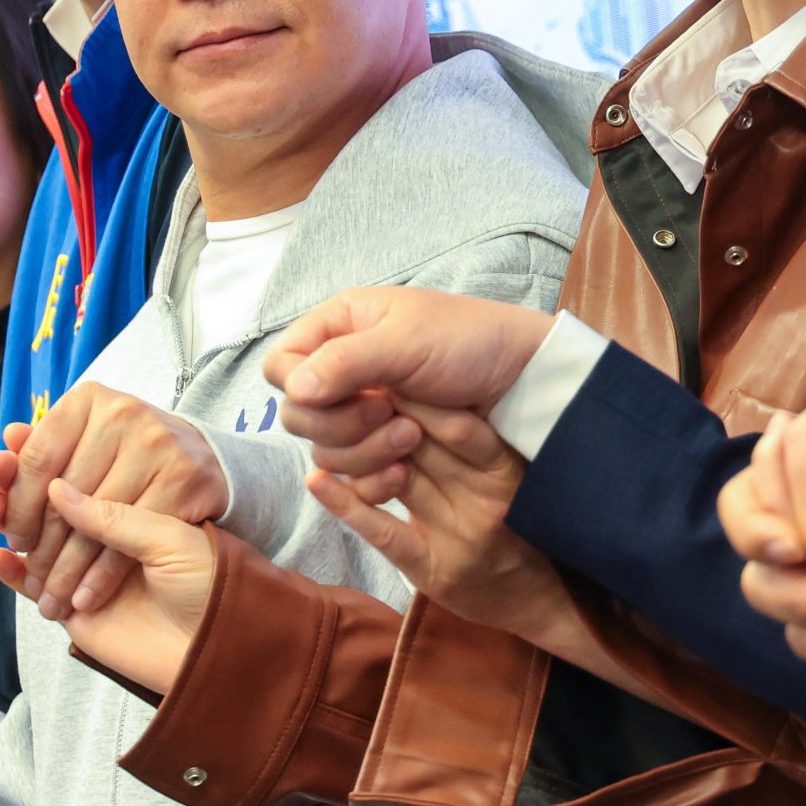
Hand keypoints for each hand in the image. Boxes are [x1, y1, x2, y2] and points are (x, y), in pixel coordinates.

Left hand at [0, 386, 229, 620]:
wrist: (197, 457)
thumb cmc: (120, 455)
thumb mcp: (75, 448)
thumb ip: (24, 463)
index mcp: (87, 399)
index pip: (35, 461)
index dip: (17, 508)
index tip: (13, 542)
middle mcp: (123, 414)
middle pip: (65, 496)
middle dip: (44, 548)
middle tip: (33, 581)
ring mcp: (157, 445)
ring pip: (97, 523)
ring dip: (70, 570)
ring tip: (54, 599)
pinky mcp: (184, 478)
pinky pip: (133, 538)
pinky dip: (105, 575)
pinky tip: (88, 595)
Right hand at [0, 478, 223, 695]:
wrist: (220, 649)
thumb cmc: (211, 585)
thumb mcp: (170, 539)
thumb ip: (115, 517)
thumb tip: (56, 490)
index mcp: (133, 500)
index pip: (78, 471)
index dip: (45, 457)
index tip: (17, 436)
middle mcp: (106, 528)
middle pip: (46, 502)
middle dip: (13, 486)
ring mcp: (83, 564)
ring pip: (32, 538)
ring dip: (4, 520)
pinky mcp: (69, 603)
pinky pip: (30, 584)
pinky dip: (11, 571)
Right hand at [260, 289, 555, 472]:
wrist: (524, 380)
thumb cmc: (471, 344)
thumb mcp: (407, 342)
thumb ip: (345, 362)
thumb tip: (292, 389)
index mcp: (340, 327)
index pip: (281, 365)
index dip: (302, 388)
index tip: (348, 392)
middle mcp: (343, 369)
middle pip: (298, 416)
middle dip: (341, 424)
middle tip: (389, 412)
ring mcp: (362, 410)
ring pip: (324, 451)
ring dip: (363, 452)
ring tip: (412, 437)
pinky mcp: (382, 446)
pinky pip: (351, 476)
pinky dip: (371, 479)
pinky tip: (402, 473)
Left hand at [300, 401, 590, 652]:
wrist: (535, 598)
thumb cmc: (514, 519)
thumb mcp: (504, 470)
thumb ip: (469, 434)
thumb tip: (416, 382)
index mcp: (504, 467)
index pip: (457, 423)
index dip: (416, 394)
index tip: (382, 368)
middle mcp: (485, 499)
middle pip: (421, 447)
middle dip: (379, 415)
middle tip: (340, 386)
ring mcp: (458, 535)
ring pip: (396, 481)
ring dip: (356, 450)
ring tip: (323, 421)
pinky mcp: (432, 568)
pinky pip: (383, 530)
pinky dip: (345, 503)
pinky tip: (317, 479)